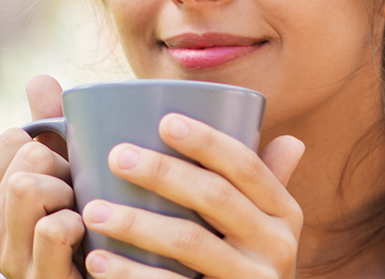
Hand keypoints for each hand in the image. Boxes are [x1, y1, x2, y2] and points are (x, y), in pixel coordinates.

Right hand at [0, 75, 84, 278]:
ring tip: (81, 215)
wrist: (93, 277)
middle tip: (80, 194)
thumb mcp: (62, 171)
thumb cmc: (80, 222)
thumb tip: (39, 78)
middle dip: (65, 166)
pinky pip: (53, 229)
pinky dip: (78, 224)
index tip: (65, 171)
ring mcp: (7, 259)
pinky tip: (87, 239)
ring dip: (71, 193)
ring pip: (29, 187)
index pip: (11, 138)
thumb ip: (48, 126)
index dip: (50, 144)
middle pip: (26, 158)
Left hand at [81, 114, 305, 278]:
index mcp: (284, 213)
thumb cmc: (248, 265)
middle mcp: (277, 245)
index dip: (208, 141)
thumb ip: (264, 187)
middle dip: (163, 172)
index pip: (246, 166)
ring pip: (191, 242)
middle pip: (216, 197)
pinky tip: (99, 260)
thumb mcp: (266, 229)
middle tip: (117, 156)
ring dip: (136, 223)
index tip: (165, 120)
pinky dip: (130, 273)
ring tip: (93, 210)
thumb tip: (291, 141)